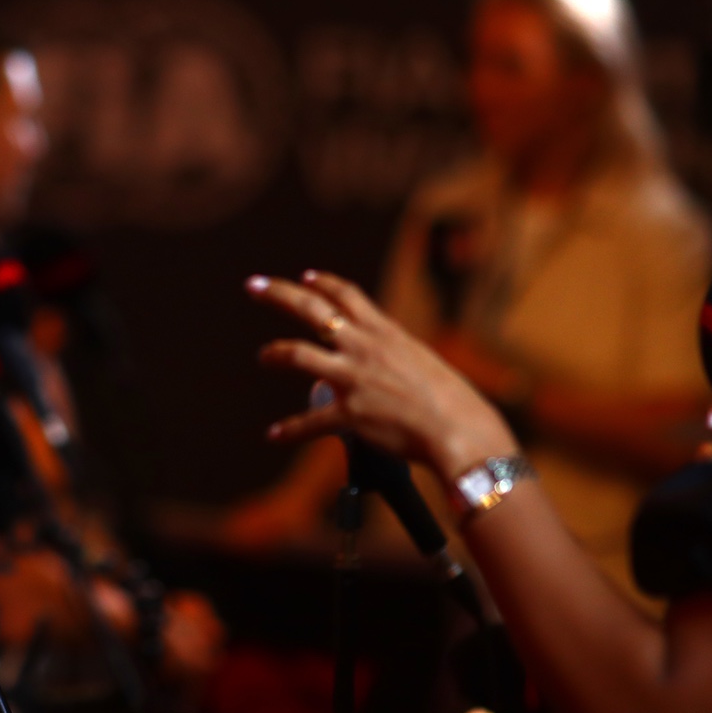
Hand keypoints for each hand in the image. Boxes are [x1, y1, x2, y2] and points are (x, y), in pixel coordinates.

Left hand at [247, 270, 516, 477]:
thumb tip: (384, 361)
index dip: (323, 283)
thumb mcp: (421, 361)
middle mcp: (363, 347)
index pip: (347, 295)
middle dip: (278, 294)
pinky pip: (309, 422)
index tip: (306, 277)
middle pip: (311, 309)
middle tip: (252, 286)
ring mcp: (352, 377)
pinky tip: (274, 435)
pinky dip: (289, 430)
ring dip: (274, 353)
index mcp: (383, 332)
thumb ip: (394, 356)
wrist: (458, 428)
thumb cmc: (450, 400)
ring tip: (262, 356)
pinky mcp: (348, 413)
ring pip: (297, 354)